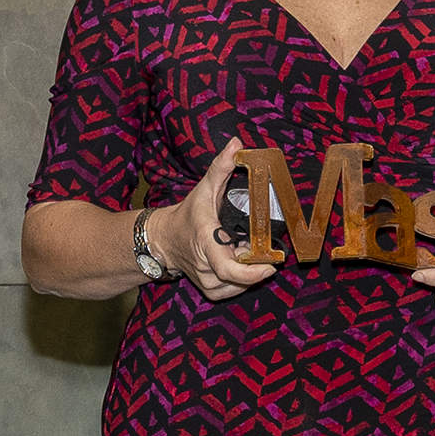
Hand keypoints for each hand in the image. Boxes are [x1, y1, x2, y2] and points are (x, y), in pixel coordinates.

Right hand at [150, 140, 278, 303]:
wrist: (163, 240)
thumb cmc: (187, 216)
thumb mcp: (204, 189)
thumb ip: (221, 167)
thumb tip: (236, 145)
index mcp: (207, 243)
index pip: (230, 270)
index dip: (253, 272)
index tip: (271, 265)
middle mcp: (206, 267)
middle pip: (242, 275)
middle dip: (255, 261)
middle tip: (256, 245)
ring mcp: (207, 282)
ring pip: (240, 284)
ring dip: (249, 270)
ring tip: (242, 250)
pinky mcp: (210, 291)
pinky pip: (234, 290)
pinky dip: (242, 279)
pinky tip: (239, 263)